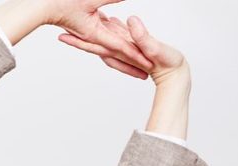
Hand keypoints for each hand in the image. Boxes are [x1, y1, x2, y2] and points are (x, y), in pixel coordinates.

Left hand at [56, 9, 187, 85]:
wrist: (177, 74)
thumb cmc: (168, 64)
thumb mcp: (155, 49)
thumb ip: (142, 37)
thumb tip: (130, 21)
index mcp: (121, 51)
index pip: (95, 45)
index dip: (78, 40)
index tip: (63, 35)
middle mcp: (119, 51)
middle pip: (93, 43)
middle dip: (77, 38)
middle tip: (60, 31)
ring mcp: (126, 49)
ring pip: (105, 38)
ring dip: (92, 32)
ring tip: (80, 23)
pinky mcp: (135, 44)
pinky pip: (119, 35)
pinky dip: (111, 27)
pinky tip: (108, 19)